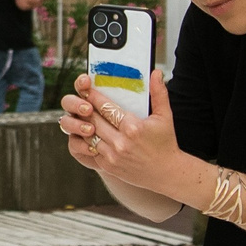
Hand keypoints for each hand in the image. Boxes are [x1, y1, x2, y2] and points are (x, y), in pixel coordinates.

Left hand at [59, 69, 182, 193]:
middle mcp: (120, 142)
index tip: (86, 88)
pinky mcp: (108, 166)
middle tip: (79, 97)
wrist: (166, 173)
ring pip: (88, 134)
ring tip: (80, 113)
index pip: (106, 107)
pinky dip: (86, 139)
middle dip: (84, 107)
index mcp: (133, 128)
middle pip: (93, 119)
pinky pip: (90, 149)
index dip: (93, 96)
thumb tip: (156, 72)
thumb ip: (159, 93)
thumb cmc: (165, 143)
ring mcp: (112, 156)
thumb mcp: (165, 116)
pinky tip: (86, 130)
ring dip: (83, 123)